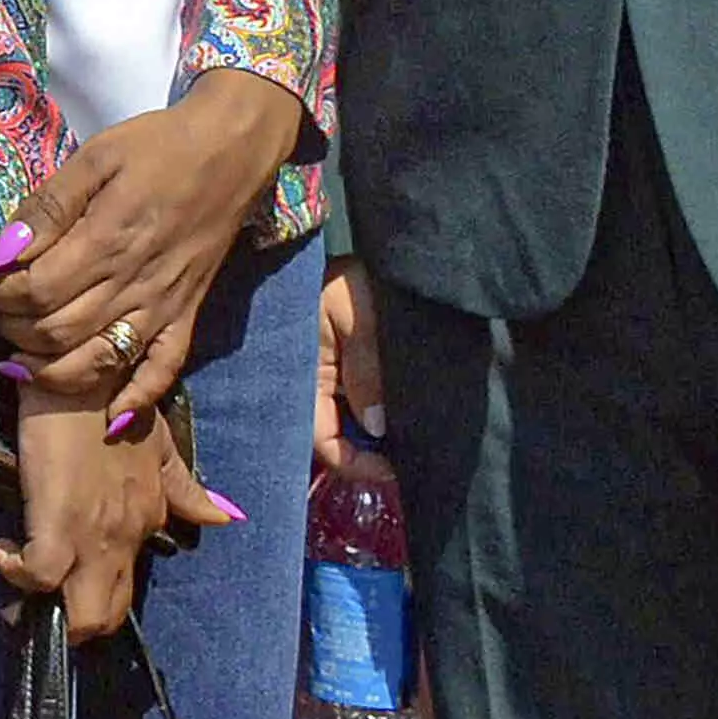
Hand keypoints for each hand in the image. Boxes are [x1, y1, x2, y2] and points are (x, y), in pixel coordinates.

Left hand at [0, 70, 305, 420]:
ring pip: (99, 361)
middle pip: (58, 332)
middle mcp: (135, 284)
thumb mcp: (94, 158)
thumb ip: (49, 207)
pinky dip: (135, 400)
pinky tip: (106, 415)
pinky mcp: (188, 316)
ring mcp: (165, 306)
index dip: (1, 293)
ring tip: (22, 359)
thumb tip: (4, 250)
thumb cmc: (156, 148)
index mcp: (107, 241)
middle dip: (14, 330)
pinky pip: (163, 371)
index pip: (38, 292)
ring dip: (52, 373)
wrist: (230, 153)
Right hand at [0, 384, 227, 640]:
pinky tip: (2, 548)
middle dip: (74, 620)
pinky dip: (15, 571)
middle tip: (43, 596)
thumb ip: (184, 487)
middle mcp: (126, 538)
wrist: (86, 376)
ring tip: (22, 578)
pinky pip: (39, 575)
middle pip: (106, 615)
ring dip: (48, 609)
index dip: (96, 591)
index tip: (66, 572)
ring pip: (83, 615)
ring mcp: (93, 536)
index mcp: (146, 519)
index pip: (128, 581)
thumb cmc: (114, 404)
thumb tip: (222, 518)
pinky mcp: (57, 525)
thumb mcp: (160, 447)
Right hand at [316, 258, 388, 477]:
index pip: (321, 438)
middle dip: (367, 453)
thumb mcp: (358, 316)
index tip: (394, 468)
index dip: (354, 461)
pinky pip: (363, 403)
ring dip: (378, 434)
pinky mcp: (351, 366)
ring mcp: (334, 374)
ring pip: (352, 422)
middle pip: (335, 435)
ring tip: (414, 438)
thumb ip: (365, 370)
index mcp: (304, 371)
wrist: (379, 250)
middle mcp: (314, 379)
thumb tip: (377, 426)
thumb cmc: (353, 276)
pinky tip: (407, 416)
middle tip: (409, 460)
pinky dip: (383, 415)